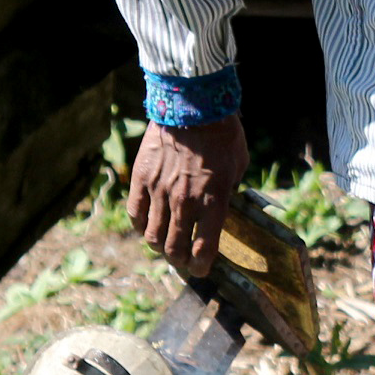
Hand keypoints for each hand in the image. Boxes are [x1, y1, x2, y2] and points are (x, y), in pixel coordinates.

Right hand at [130, 116, 249, 277]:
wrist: (192, 106)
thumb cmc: (223, 135)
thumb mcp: (238, 167)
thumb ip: (228, 192)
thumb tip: (220, 206)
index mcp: (214, 201)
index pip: (204, 248)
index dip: (202, 265)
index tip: (202, 269)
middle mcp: (185, 202)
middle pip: (174, 248)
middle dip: (179, 261)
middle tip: (183, 262)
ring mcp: (160, 192)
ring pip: (152, 236)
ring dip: (159, 247)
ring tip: (165, 246)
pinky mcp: (141, 179)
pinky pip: (135, 213)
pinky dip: (140, 226)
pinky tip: (146, 226)